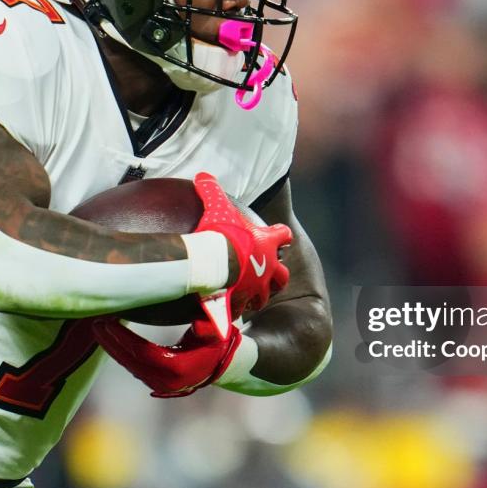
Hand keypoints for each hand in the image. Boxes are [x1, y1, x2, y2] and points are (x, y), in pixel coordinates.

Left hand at [90, 315, 241, 397]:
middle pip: (130, 361)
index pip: (142, 351)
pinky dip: (120, 353)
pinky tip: (111, 339)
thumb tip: (200, 322)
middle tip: (96, 323)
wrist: (223, 364)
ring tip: (99, 329)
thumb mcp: (217, 330)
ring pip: (129, 365)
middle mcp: (166, 381)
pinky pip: (133, 367)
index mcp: (178, 368)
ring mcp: (160, 385)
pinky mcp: (155, 383)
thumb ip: (209, 325)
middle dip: (111, 342)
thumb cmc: (218, 341)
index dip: (123, 337)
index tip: (108, 321)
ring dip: (112, 348)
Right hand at [192, 172, 291, 314]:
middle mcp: (268, 269)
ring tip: (247, 295)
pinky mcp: (241, 304)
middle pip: (282, 275)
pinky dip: (233, 311)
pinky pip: (239, 311)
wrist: (215, 265)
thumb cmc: (221, 235)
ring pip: (264, 297)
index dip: (281, 234)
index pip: (283, 235)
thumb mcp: (217, 206)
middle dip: (277, 275)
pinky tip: (223, 311)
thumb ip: (212, 190)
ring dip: (258, 295)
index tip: (280, 234)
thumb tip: (203, 176)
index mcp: (267, 244)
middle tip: (267, 273)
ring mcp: (257, 289)